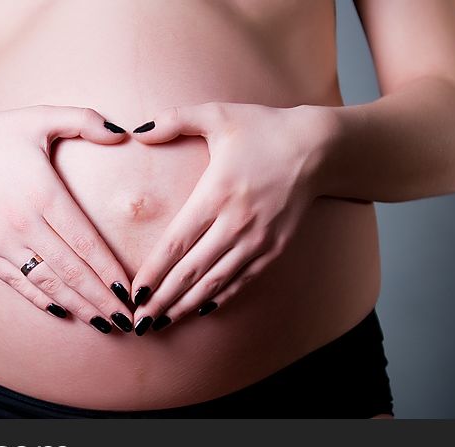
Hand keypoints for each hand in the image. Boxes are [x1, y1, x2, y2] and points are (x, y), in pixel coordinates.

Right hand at [0, 105, 134, 333]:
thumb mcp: (40, 117)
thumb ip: (84, 120)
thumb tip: (122, 132)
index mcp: (43, 194)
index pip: (85, 243)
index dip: (109, 271)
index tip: (131, 291)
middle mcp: (24, 223)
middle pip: (71, 271)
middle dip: (101, 299)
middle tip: (128, 320)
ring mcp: (3, 242)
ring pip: (47, 283)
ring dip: (78, 306)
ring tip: (104, 323)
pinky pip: (19, 283)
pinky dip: (42, 301)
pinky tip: (64, 313)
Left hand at [128, 102, 327, 333]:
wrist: (320, 148)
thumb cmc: (263, 129)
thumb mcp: (218, 115)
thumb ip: (175, 119)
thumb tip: (137, 130)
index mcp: (217, 194)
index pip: (177, 243)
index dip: (154, 273)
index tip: (134, 293)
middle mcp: (237, 223)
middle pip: (192, 272)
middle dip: (164, 300)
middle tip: (140, 321)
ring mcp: (258, 240)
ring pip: (216, 282)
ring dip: (188, 305)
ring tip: (163, 322)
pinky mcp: (275, 248)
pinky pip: (242, 280)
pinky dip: (220, 298)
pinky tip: (201, 309)